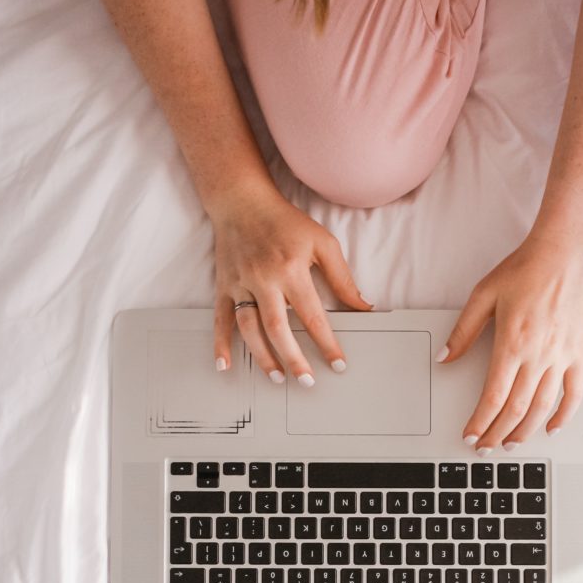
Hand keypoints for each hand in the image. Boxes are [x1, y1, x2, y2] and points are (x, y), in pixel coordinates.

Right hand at [210, 182, 371, 382]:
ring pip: (249, 328)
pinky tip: (225, 365)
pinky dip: (220, 343)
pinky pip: (220, 318)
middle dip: (294, 359)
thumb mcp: (323, 243)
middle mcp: (264, 279)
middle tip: (308, 382)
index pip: (313, 316)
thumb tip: (363, 307)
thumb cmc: (286, 222)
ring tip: (278, 378)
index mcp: (291, 270)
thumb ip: (343, 278)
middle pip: (278, 328)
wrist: (242, 200)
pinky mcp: (224, 286)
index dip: (327, 343)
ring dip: (263, 356)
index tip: (338, 364)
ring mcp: (240, 284)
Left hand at [437, 226, 582, 450]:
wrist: (567, 252)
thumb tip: (445, 358)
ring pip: (543, 407)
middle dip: (497, 433)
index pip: (493, 396)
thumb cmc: (526, 268)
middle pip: (516, 408)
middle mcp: (538, 355)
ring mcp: (562, 356)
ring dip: (525, 431)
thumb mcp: (484, 294)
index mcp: (512, 343)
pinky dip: (564, 415)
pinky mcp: (579, 353)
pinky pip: (574, 393)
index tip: (471, 436)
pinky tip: (552, 428)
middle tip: (485, 447)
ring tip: (511, 444)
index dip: (480, 421)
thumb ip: (464, 331)